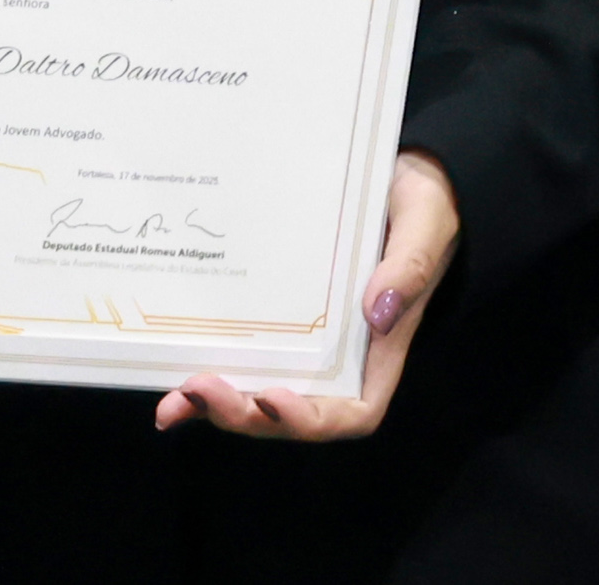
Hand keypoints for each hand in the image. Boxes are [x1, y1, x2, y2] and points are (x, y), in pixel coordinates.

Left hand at [156, 152, 456, 442]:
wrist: (403, 177)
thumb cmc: (424, 204)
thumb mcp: (426, 222)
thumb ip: (412, 265)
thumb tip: (378, 313)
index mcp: (380, 347)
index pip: (354, 412)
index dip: (311, 419)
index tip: (274, 398)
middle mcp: (339, 358)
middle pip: (291, 412)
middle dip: (244, 413)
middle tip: (201, 390)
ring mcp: (303, 342)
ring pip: (258, 393)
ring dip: (216, 405)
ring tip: (174, 401)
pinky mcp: (276, 318)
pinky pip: (242, 355)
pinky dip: (206, 373)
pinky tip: (172, 372)